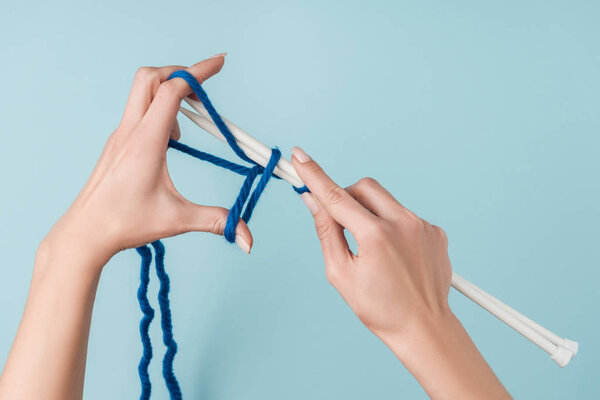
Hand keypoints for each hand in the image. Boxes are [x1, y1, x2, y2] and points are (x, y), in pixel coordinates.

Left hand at [46, 55, 252, 264]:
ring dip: (168, 96)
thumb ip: (216, 221)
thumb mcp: (177, 220)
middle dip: (180, 75)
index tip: (220, 62)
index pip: (173, 90)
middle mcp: (130, 131)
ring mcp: (120, 136)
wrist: (84, 233)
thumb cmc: (124, 223)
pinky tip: (168, 145)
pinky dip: (158, 114)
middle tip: (202, 93)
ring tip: (184, 132)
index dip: (200, 72)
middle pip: (151, 77)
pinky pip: (138, 113)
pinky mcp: (117, 144)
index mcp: (146, 141)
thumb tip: (246, 236)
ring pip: (142, 93)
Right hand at [291, 147, 510, 399]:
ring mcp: (423, 225)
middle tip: (342, 223)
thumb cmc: (379, 308)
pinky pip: (405, 216)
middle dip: (347, 197)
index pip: (336, 196)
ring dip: (371, 214)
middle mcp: (403, 223)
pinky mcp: (435, 231)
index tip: (300, 156)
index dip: (314, 175)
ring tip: (374, 250)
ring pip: (385, 201)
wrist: (424, 328)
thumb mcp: (341, 274)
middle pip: (364, 187)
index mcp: (376, 235)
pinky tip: (395, 256)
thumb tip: (314, 201)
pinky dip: (392, 227)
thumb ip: (326, 232)